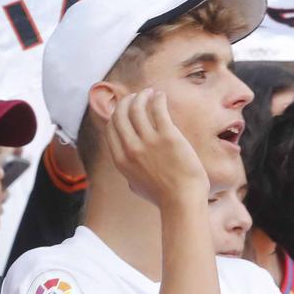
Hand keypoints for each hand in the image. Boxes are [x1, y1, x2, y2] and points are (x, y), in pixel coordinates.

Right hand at [103, 87, 207, 207]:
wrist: (182, 200)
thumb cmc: (162, 195)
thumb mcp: (135, 184)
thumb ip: (128, 169)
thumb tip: (127, 159)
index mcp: (120, 160)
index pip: (111, 127)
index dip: (116, 113)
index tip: (126, 107)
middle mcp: (130, 149)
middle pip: (121, 114)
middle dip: (127, 101)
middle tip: (138, 96)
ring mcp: (148, 142)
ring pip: (137, 107)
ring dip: (142, 96)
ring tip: (151, 93)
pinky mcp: (167, 136)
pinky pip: (158, 108)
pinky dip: (157, 98)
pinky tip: (161, 96)